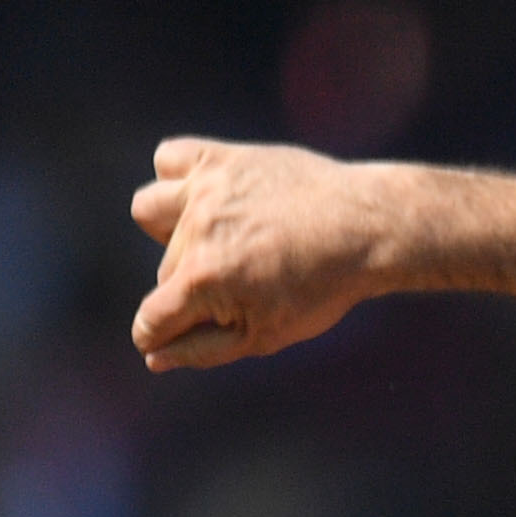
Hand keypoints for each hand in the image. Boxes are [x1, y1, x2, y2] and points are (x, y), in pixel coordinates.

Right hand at [130, 138, 391, 369]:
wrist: (367, 227)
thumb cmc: (321, 287)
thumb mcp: (264, 336)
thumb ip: (202, 351)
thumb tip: (154, 358)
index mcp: (203, 279)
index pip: (150, 319)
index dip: (159, 336)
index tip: (176, 332)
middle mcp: (197, 231)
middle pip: (163, 270)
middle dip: (193, 284)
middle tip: (247, 279)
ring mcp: (206, 190)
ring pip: (148, 209)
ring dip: (170, 229)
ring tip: (216, 237)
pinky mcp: (221, 158)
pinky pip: (169, 158)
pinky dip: (178, 176)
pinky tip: (207, 196)